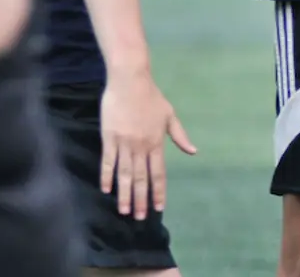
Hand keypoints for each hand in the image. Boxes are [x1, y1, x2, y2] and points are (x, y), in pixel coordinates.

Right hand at [99, 69, 196, 220]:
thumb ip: (180, 136)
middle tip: (139, 217)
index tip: (158, 207)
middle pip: (142, 178)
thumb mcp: (170, 115)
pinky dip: (106, 176)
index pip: (159, 173)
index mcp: (157, 142)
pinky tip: (106, 190)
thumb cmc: (151, 97)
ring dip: (125, 194)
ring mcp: (124, 143)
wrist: (130, 81)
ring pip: (125, 174)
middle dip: (141, 199)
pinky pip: (107, 161)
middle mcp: (141, 146)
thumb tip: (193, 152)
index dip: (158, 191)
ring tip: (124, 211)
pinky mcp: (109, 138)